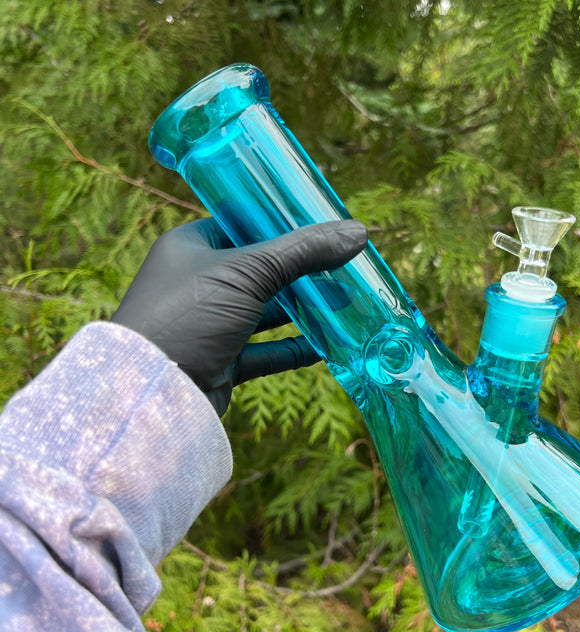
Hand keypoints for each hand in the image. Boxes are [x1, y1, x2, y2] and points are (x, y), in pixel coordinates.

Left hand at [112, 218, 366, 414]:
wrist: (151, 391)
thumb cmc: (190, 314)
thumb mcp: (248, 273)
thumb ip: (303, 252)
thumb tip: (359, 232)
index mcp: (192, 246)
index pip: (243, 224)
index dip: (282, 222)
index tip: (323, 223)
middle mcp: (199, 283)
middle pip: (260, 269)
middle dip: (302, 269)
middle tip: (343, 263)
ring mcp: (210, 325)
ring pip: (265, 312)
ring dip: (302, 309)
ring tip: (345, 301)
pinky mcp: (220, 362)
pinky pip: (264, 352)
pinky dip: (292, 349)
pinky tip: (324, 347)